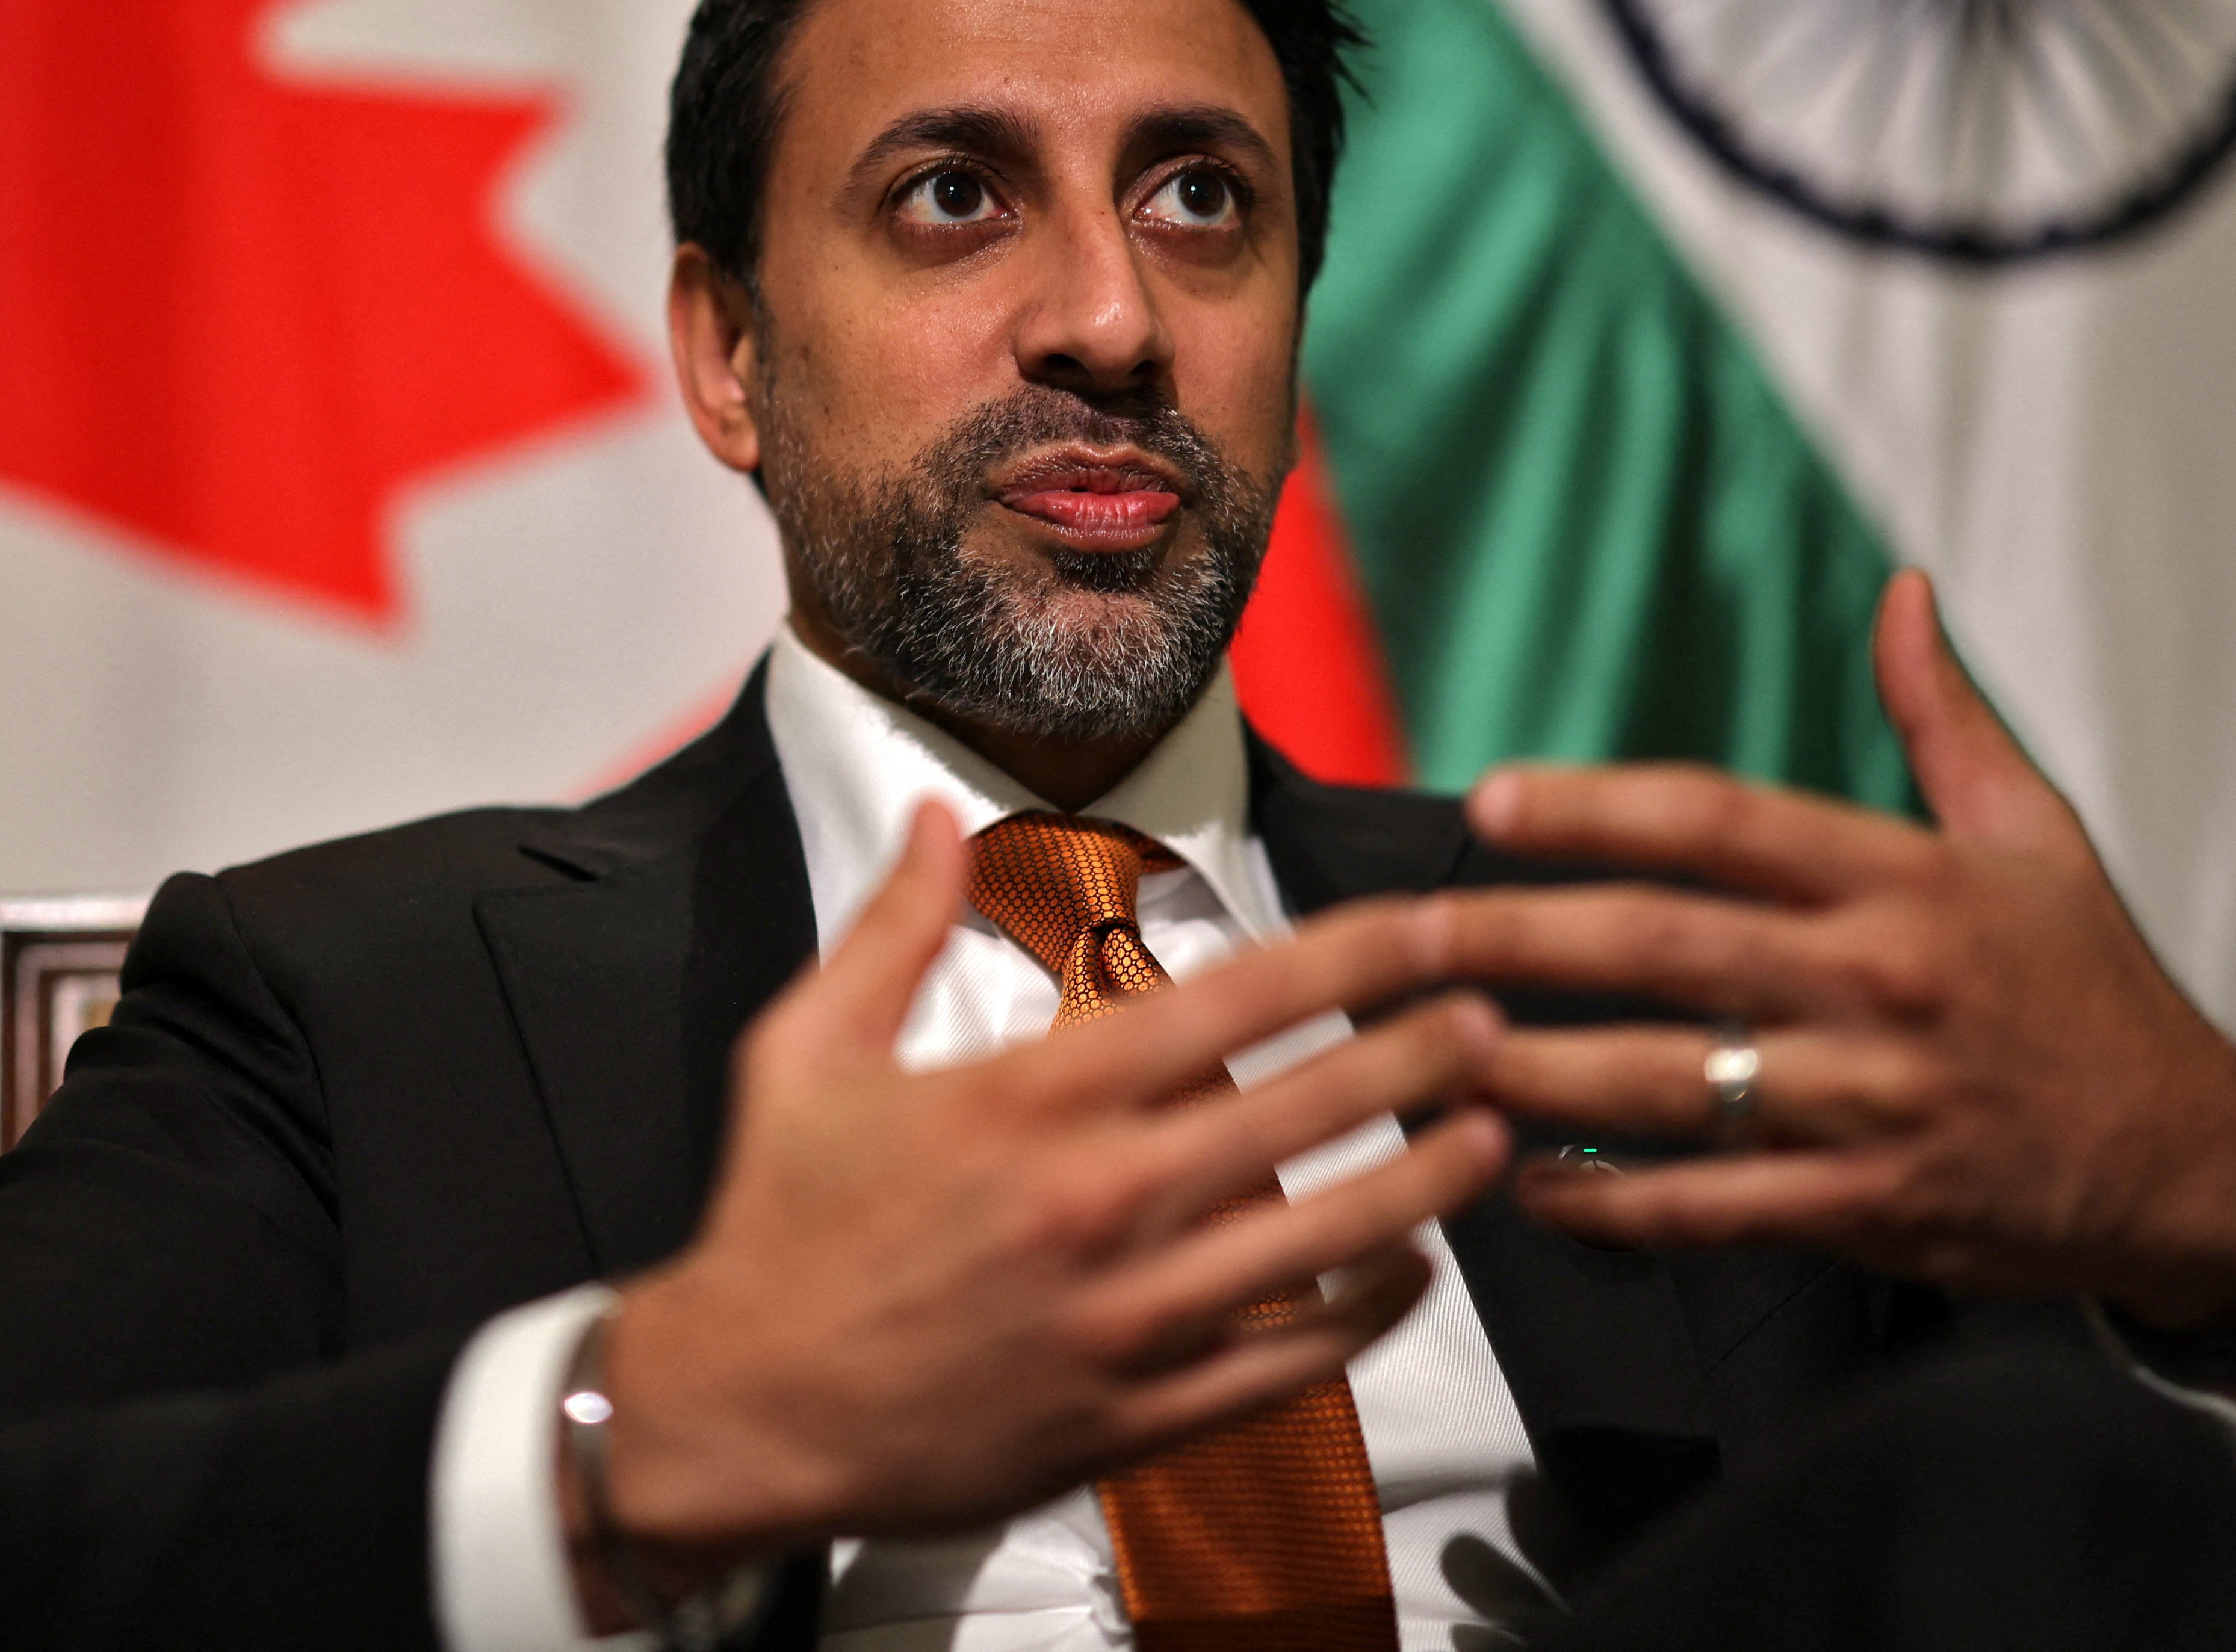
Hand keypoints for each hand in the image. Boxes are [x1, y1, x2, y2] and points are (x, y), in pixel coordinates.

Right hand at [588, 801, 1510, 1583]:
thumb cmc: (772, 1225)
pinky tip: (1411, 1276)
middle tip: (1498, 1013)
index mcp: (1032, 1099)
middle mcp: (1097, 1201)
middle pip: (1302, 1108)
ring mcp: (1124, 1318)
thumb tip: (945, 817)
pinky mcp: (1129, 1418)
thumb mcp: (803, 1050)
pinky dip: (1360, 1321)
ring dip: (1421, 1181)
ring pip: (1319, 1239)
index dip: (1349, 954)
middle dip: (1416, 1051)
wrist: (737, 1411)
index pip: (1231, 1001)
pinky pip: (1282, 1366)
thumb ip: (892, 926)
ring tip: (1494, 1132)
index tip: (1428, 922)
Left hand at [1451, 570, 2235, 1330]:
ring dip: (1536, 1071)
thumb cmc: (2099, 992)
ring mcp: (1872, 1104)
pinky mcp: (1871, 1206)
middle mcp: (1879, 986)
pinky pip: (1715, 1207)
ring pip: (1669, 1083)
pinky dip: (1614, 1204)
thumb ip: (1946, 717)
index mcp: (1906, 882)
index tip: (1493, 800)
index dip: (1597, 807)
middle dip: (1516, 936)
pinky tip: (1532, 1186)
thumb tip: (1901, 593)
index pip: (1720, 821)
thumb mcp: (2038, 836)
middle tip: (1403, 932)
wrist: (2196, 1171)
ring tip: (1431, 1049)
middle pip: (1662, 947)